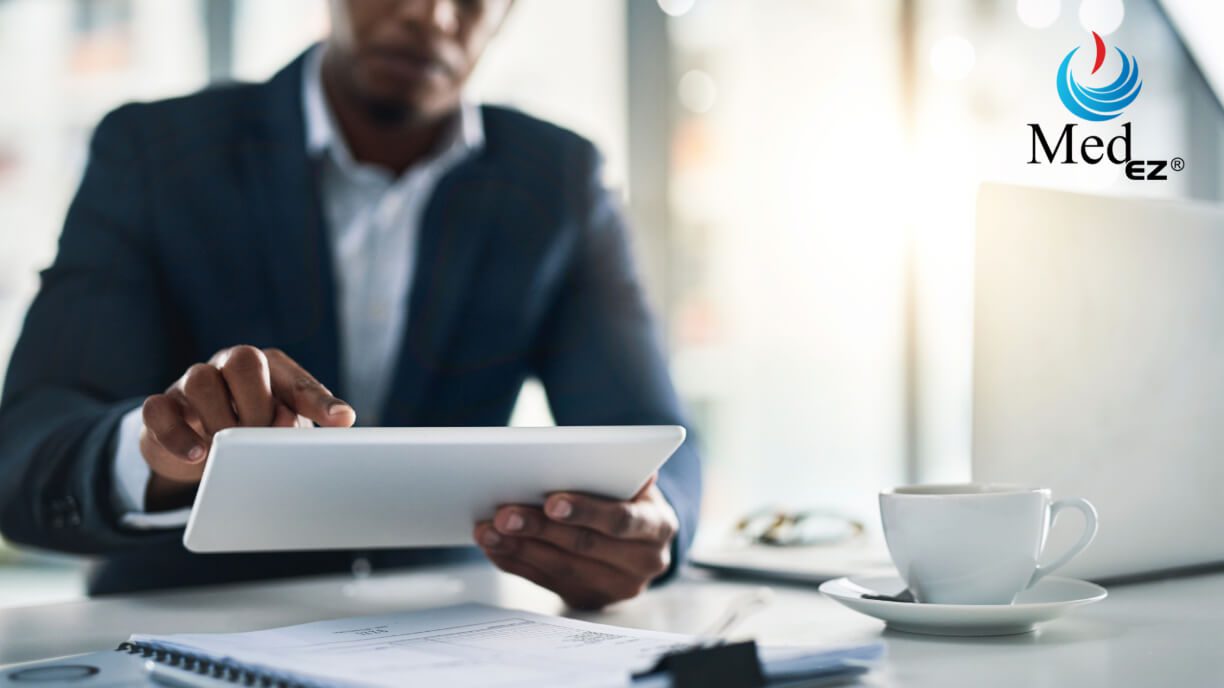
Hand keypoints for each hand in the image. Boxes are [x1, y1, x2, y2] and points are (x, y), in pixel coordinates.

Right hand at [139, 345, 355, 508]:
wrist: (197, 449)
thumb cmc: (250, 431)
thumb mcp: (279, 430)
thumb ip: (295, 425)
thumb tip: (314, 427)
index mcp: (269, 369)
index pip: (297, 380)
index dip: (320, 401)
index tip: (342, 421)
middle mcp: (229, 367)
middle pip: (244, 361)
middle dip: (258, 404)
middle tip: (260, 437)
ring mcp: (191, 384)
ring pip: (201, 380)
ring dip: (219, 419)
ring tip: (228, 449)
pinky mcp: (161, 407)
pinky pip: (159, 410)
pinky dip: (178, 435)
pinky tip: (198, 456)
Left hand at [474, 475, 677, 609]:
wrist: (642, 538)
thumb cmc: (629, 495)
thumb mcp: (633, 480)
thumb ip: (616, 470)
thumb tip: (585, 453)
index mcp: (659, 526)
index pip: (621, 520)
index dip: (585, 511)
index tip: (551, 502)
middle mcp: (645, 563)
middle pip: (584, 546)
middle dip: (540, 529)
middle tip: (503, 515)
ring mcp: (618, 588)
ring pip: (561, 568)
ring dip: (519, 549)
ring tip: (488, 531)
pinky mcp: (591, 600)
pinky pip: (547, 582)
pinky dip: (518, 563)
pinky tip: (496, 548)